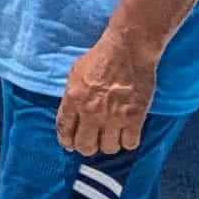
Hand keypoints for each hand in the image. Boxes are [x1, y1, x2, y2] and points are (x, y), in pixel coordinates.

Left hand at [56, 34, 161, 155]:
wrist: (128, 50)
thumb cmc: (101, 57)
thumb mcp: (75, 74)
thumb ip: (72, 97)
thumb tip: (71, 115)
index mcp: (73, 99)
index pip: (64, 131)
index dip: (67, 141)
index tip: (70, 145)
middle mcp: (91, 112)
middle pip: (85, 146)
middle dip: (87, 147)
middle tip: (93, 141)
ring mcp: (113, 117)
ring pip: (108, 148)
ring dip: (109, 144)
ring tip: (112, 135)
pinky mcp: (134, 118)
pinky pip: (130, 144)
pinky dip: (128, 141)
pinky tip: (128, 132)